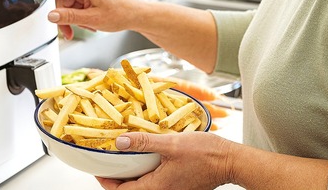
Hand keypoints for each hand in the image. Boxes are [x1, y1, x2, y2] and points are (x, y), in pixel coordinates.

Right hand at [16, 0, 141, 39]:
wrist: (136, 15)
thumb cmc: (120, 13)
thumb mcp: (92, 19)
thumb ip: (68, 17)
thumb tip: (51, 15)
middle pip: (62, 1)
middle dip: (64, 18)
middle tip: (69, 32)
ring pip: (68, 5)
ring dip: (72, 19)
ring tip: (85, 28)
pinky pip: (77, 4)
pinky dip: (79, 16)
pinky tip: (89, 22)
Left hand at [96, 131, 233, 189]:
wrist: (230, 161)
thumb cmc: (205, 153)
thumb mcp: (170, 143)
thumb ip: (144, 142)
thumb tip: (120, 142)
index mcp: (157, 187)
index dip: (106, 182)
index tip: (97, 169)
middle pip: (132, 189)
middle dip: (118, 178)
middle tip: (108, 161)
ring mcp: (171, 189)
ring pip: (144, 185)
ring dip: (132, 174)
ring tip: (124, 156)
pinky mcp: (178, 184)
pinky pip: (156, 181)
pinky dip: (146, 171)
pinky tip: (146, 155)